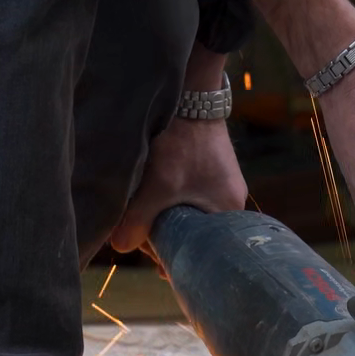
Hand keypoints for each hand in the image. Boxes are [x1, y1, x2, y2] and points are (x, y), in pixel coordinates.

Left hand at [108, 115, 247, 254]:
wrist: (192, 97)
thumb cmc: (181, 143)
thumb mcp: (157, 186)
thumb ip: (137, 220)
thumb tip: (120, 248)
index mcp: (229, 215)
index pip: (203, 254)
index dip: (176, 258)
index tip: (152, 255)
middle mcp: (233, 204)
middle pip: (198, 237)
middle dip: (169, 238)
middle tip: (143, 235)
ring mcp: (225, 187)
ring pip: (193, 217)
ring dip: (169, 218)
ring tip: (145, 212)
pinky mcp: (213, 172)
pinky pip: (193, 198)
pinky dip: (173, 201)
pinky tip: (154, 195)